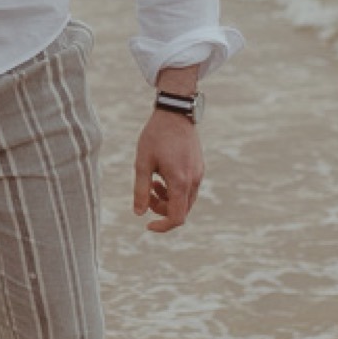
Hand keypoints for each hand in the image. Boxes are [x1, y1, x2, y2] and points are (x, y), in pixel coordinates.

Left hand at [132, 110, 203, 232]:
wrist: (175, 112)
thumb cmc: (156, 136)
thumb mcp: (142, 163)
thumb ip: (140, 190)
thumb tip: (138, 213)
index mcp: (180, 181)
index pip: (177, 217)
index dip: (162, 226)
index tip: (147, 225)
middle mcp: (193, 180)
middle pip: (181, 210)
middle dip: (161, 209)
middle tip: (146, 192)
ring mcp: (198, 173)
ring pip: (185, 199)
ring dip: (167, 198)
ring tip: (152, 181)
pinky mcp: (199, 167)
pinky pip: (188, 188)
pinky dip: (174, 189)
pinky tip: (162, 174)